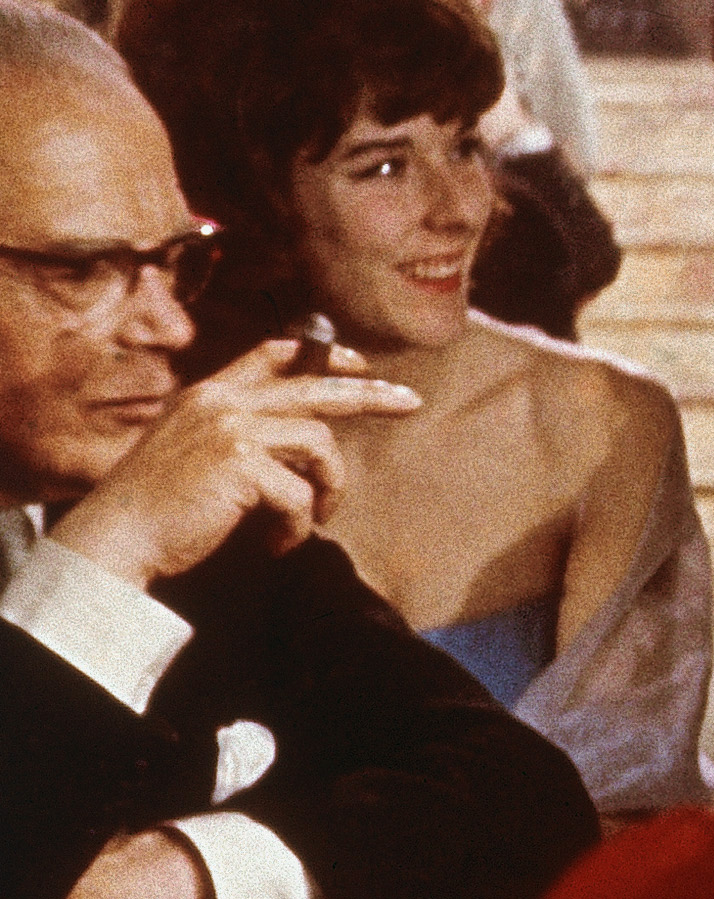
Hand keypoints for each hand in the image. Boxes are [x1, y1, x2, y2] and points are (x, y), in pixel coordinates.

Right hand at [46, 338, 418, 585]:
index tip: (363, 365)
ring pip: (320, 446)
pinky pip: (301, 496)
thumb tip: (311, 443)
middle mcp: (221, 402)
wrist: (118, 535)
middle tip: (410, 403)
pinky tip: (277, 544)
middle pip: (315, 388)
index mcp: (210, 395)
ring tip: (313, 520)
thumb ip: (243, 436)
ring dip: (328, 490)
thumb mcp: (197, 453)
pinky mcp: (241, 464)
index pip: (273, 354)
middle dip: (369, 395)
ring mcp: (231, 428)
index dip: (324, 356)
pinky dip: (298, 527)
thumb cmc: (162, 508)